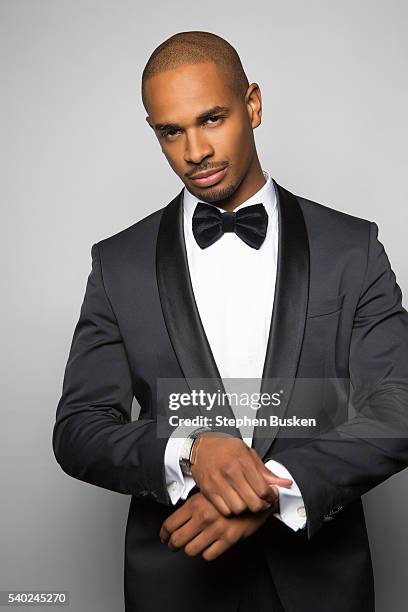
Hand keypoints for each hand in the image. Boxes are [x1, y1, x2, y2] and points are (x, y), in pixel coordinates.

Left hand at [160, 490, 275, 560]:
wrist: (255, 497)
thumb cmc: (231, 494)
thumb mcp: (208, 493)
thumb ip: (192, 506)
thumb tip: (176, 520)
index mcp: (196, 504)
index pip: (170, 524)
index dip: (164, 534)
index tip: (164, 537)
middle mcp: (204, 517)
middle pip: (177, 540)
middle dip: (173, 545)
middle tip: (173, 545)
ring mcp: (216, 529)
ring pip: (191, 550)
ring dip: (190, 549)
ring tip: (191, 546)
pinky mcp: (228, 540)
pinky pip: (208, 555)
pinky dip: (206, 552)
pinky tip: (208, 546)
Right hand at [190, 432, 291, 515]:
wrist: (200, 447)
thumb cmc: (225, 448)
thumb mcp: (247, 453)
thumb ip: (265, 470)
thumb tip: (284, 482)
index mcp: (242, 461)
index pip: (263, 489)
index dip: (271, 496)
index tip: (271, 495)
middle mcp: (230, 472)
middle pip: (253, 503)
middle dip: (261, 505)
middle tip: (261, 500)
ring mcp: (218, 482)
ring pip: (239, 509)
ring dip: (245, 508)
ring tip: (247, 501)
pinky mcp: (208, 491)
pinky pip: (225, 510)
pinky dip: (232, 510)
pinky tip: (234, 501)